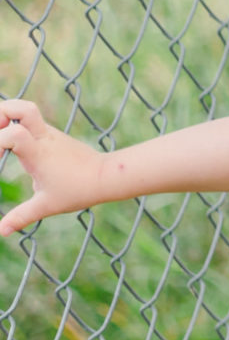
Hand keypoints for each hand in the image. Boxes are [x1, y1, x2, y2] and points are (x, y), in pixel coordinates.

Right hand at [0, 99, 105, 234]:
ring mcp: (48, 133)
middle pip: (21, 107)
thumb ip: (21, 217)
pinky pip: (31, 121)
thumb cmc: (79, 190)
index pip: (13, 133)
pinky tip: (10, 144)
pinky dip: (17, 125)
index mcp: (38, 152)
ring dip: (8, 116)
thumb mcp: (47, 206)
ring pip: (27, 109)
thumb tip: (0, 232)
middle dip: (0, 112)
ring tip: (0, 138)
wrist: (107, 177)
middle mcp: (43, 137)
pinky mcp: (52, 135)